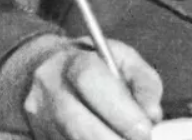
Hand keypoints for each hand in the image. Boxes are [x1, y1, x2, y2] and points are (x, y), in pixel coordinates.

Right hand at [23, 39, 163, 139]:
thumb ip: (144, 82)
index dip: (119, 110)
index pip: (91, 82)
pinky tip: (108, 135)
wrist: (45, 71)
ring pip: (73, 139)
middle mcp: (50, 89)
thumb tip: (152, 114)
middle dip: (113, 138)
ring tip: (125, 138)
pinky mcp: (40, 136)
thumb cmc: (95, 65)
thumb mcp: (124, 60)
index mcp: (73, 61)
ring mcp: (40, 117)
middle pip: (77, 123)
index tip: (144, 130)